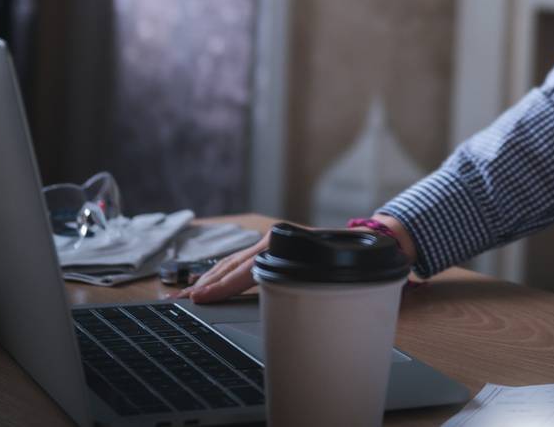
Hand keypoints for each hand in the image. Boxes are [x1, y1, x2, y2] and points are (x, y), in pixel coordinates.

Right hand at [180, 213, 418, 302]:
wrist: (371, 237)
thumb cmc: (356, 258)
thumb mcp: (340, 273)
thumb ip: (324, 291)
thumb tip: (316, 316)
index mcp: (288, 248)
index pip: (248, 271)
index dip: (222, 286)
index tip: (200, 298)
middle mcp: (277, 242)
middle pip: (235, 264)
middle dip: (208, 282)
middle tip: (182, 299)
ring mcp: (274, 242)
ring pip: (236, 260)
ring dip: (212, 277)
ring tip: (189, 293)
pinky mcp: (274, 246)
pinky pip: (244, 259)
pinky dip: (225, 270)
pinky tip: (212, 281)